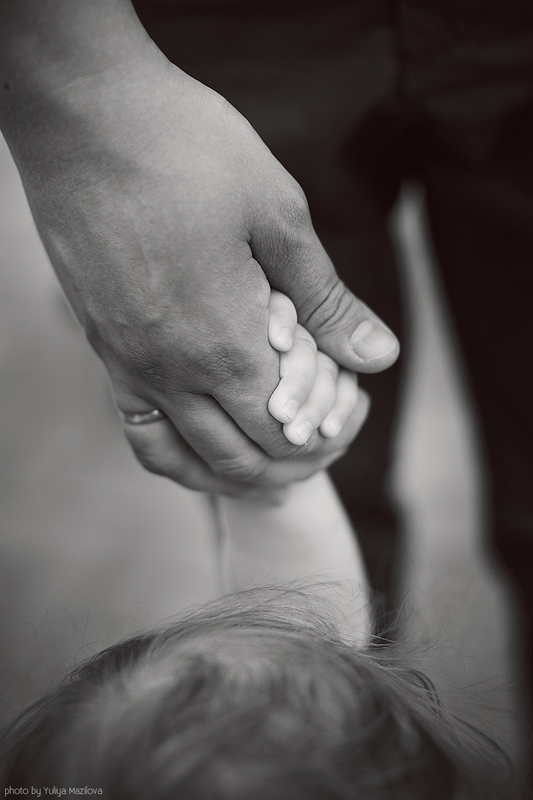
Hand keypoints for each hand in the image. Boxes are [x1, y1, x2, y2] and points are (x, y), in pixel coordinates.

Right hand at [3, 19, 397, 494]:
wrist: (85, 116)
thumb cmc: (187, 150)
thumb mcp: (278, 217)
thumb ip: (328, 301)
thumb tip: (382, 356)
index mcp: (226, 342)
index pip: (287, 432)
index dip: (328, 437)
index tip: (350, 417)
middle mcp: (173, 372)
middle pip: (242, 458)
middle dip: (292, 465)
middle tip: (324, 448)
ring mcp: (130, 366)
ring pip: (187, 460)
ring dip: (236, 476)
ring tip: (270, 473)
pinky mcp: (103, 350)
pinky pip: (140, 431)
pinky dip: (178, 457)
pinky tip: (200, 449)